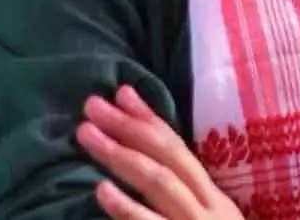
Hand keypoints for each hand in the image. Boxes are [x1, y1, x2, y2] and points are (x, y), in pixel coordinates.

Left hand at [76, 85, 243, 219]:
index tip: (121, 92)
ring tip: (86, 136)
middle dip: (128, 126)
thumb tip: (146, 169)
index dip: (149, 117)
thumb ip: (183, 200)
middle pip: (167, 157)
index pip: (179, 149)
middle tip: (91, 106)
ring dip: (120, 155)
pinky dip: (128, 208)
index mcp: (213, 199)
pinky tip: (102, 191)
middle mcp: (209, 209)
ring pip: (160, 183)